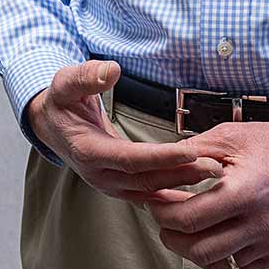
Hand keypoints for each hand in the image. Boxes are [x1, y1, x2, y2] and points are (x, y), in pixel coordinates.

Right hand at [27, 61, 225, 202]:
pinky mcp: (120, 188)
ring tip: (214, 175)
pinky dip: (174, 197)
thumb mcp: (65, 83)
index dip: (162, 157)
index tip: (191, 151)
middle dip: (183, 174)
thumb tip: (111, 70)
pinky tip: (198, 197)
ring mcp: (110, 186)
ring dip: (183, 184)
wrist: (52, 126)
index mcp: (88, 151)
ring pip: (151, 191)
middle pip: (147, 180)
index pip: (131, 159)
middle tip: (216, 166)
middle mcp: (99, 175)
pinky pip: (150, 197)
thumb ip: (87, 76)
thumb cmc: (61, 103)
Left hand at [146, 116, 268, 268]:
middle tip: (164, 220)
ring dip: (193, 250)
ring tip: (187, 229)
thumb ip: (190, 153)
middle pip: (198, 250)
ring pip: (216, 265)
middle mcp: (258, 224)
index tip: (154, 202)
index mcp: (243, 193)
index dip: (162, 213)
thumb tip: (157, 166)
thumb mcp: (229, 136)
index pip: (187, 219)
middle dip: (171, 237)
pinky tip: (212, 237)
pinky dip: (218, 258)